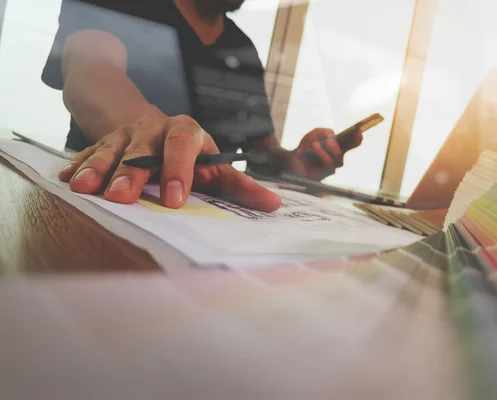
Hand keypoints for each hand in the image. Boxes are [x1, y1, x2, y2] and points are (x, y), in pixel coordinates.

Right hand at [58, 114, 280, 211]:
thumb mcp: (215, 167)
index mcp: (186, 132)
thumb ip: (241, 186)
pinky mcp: (103, 142)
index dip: (179, 170)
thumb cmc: (192, 156)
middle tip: (122, 198)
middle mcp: (154, 128)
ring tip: (85, 189)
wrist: (156, 126)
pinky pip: (87, 152)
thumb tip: (275, 205)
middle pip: (141, 147)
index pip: (183, 145)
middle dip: (131, 172)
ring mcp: (125, 134)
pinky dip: (78, 166)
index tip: (175, 200)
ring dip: (98, 169)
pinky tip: (66, 181)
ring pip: (110, 149)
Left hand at [288, 128, 362, 180]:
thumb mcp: (314, 134)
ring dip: (327, 150)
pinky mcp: (325, 174)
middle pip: (344, 153)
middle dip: (337, 145)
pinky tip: (313, 148)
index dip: (357, 140)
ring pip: (338, 159)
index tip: (360, 133)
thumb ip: (324, 132)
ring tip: (315, 144)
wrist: (292, 159)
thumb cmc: (305, 147)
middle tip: (330, 140)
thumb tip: (332, 135)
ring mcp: (331, 167)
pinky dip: (321, 154)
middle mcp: (335, 158)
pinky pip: (329, 164)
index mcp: (336, 147)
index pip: (350, 144)